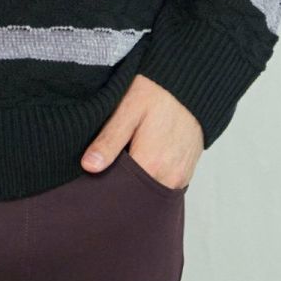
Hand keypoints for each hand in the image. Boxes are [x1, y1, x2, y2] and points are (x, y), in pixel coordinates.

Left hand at [80, 75, 203, 189]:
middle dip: (119, 187)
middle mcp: (168, 177)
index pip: (120, 191)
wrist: (191, 84)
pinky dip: (149, 180)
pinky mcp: (186, 175)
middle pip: (135, 195)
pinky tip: (140, 163)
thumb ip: (109, 140)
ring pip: (148, 192)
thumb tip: (88, 166)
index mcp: (150, 164)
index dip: (104, 185)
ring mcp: (179, 178)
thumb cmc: (156, 93)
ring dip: (135, 184)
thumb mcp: (127, 109)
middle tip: (106, 167)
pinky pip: (162, 187)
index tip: (93, 176)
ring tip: (123, 163)